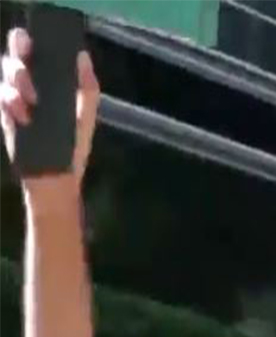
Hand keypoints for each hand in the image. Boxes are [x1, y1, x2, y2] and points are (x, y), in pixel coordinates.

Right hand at [1, 31, 98, 205]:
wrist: (56, 174)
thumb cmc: (73, 144)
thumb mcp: (85, 115)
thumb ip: (86, 87)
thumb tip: (82, 55)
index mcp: (49, 80)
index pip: (34, 50)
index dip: (29, 40)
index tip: (34, 40)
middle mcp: (28, 84)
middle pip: (14, 55)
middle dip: (18, 54)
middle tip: (27, 65)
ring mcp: (13, 97)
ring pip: (5, 73)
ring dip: (17, 80)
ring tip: (32, 100)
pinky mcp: (3, 113)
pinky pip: (0, 95)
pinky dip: (9, 101)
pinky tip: (23, 115)